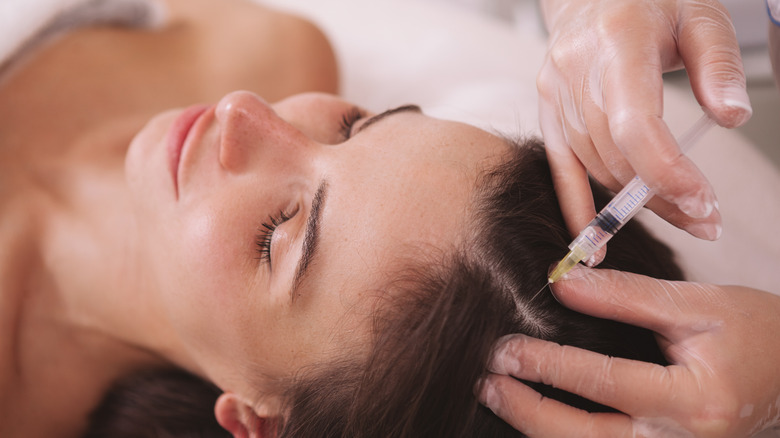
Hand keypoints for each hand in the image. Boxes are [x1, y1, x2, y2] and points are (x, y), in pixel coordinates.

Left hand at [478, 266, 779, 437]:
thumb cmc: (757, 335)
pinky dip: (570, 437)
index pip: (605, 383)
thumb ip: (627, 296)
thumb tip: (561, 282)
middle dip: (529, 411)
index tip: (505, 349)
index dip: (549, 365)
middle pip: (587, 437)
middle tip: (486, 382)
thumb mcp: (698, 305)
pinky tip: (538, 417)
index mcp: (694, 401)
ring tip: (499, 399)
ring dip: (540, 429)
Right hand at [538, 0, 750, 244]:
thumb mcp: (702, 16)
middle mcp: (576, 69)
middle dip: (662, 195)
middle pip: (616, 153)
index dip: (666, 171)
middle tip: (706, 220)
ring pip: (595, 164)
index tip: (702, 202)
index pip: (634, 123)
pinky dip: (578, 205)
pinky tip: (595, 240)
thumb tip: (731, 117)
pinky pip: (561, 167)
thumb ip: (719, 65)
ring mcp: (555, 92)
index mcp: (616, 41)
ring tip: (680, 214)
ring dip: (635, 200)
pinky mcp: (548, 109)